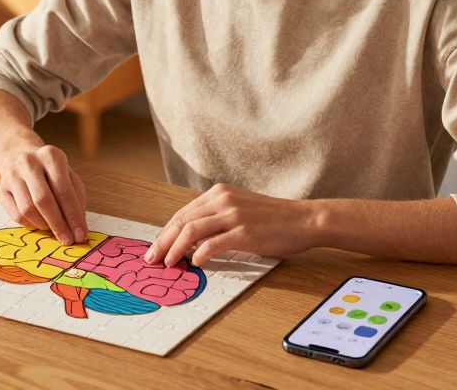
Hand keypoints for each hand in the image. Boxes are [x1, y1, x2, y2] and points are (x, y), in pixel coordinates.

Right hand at [0, 142, 88, 245]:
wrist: (19, 155)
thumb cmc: (50, 171)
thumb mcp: (68, 177)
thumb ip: (76, 200)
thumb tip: (78, 229)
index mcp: (51, 156)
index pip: (64, 191)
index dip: (73, 216)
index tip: (80, 235)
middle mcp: (29, 162)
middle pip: (43, 200)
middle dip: (58, 224)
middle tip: (67, 240)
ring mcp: (11, 175)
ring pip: (27, 210)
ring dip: (44, 224)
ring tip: (52, 227)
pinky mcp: (0, 189)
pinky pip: (16, 215)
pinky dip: (30, 224)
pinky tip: (38, 221)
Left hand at [144, 183, 317, 267]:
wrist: (304, 219)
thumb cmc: (274, 219)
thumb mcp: (239, 210)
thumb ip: (216, 219)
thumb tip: (190, 241)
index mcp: (219, 193)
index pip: (182, 213)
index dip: (164, 232)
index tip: (155, 248)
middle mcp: (223, 199)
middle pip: (181, 221)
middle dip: (162, 242)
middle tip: (152, 259)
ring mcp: (233, 215)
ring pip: (191, 231)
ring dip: (174, 250)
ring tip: (168, 264)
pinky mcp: (244, 232)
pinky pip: (212, 244)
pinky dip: (199, 255)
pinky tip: (196, 264)